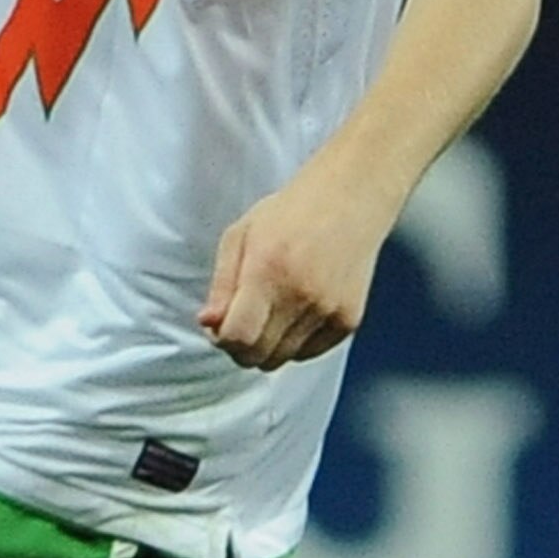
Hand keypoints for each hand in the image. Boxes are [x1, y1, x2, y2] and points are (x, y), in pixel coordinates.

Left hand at [199, 165, 389, 372]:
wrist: (349, 199)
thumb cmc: (291, 212)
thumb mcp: (240, 235)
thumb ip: (222, 285)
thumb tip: (208, 323)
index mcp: (267, 271)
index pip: (237, 337)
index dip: (222, 339)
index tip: (220, 328)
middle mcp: (300, 295)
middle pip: (258, 356)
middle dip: (241, 348)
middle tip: (241, 325)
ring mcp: (328, 311)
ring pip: (283, 359)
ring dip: (268, 347)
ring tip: (268, 316)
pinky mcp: (348, 319)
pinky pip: (310, 353)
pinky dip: (295, 345)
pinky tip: (293, 317)